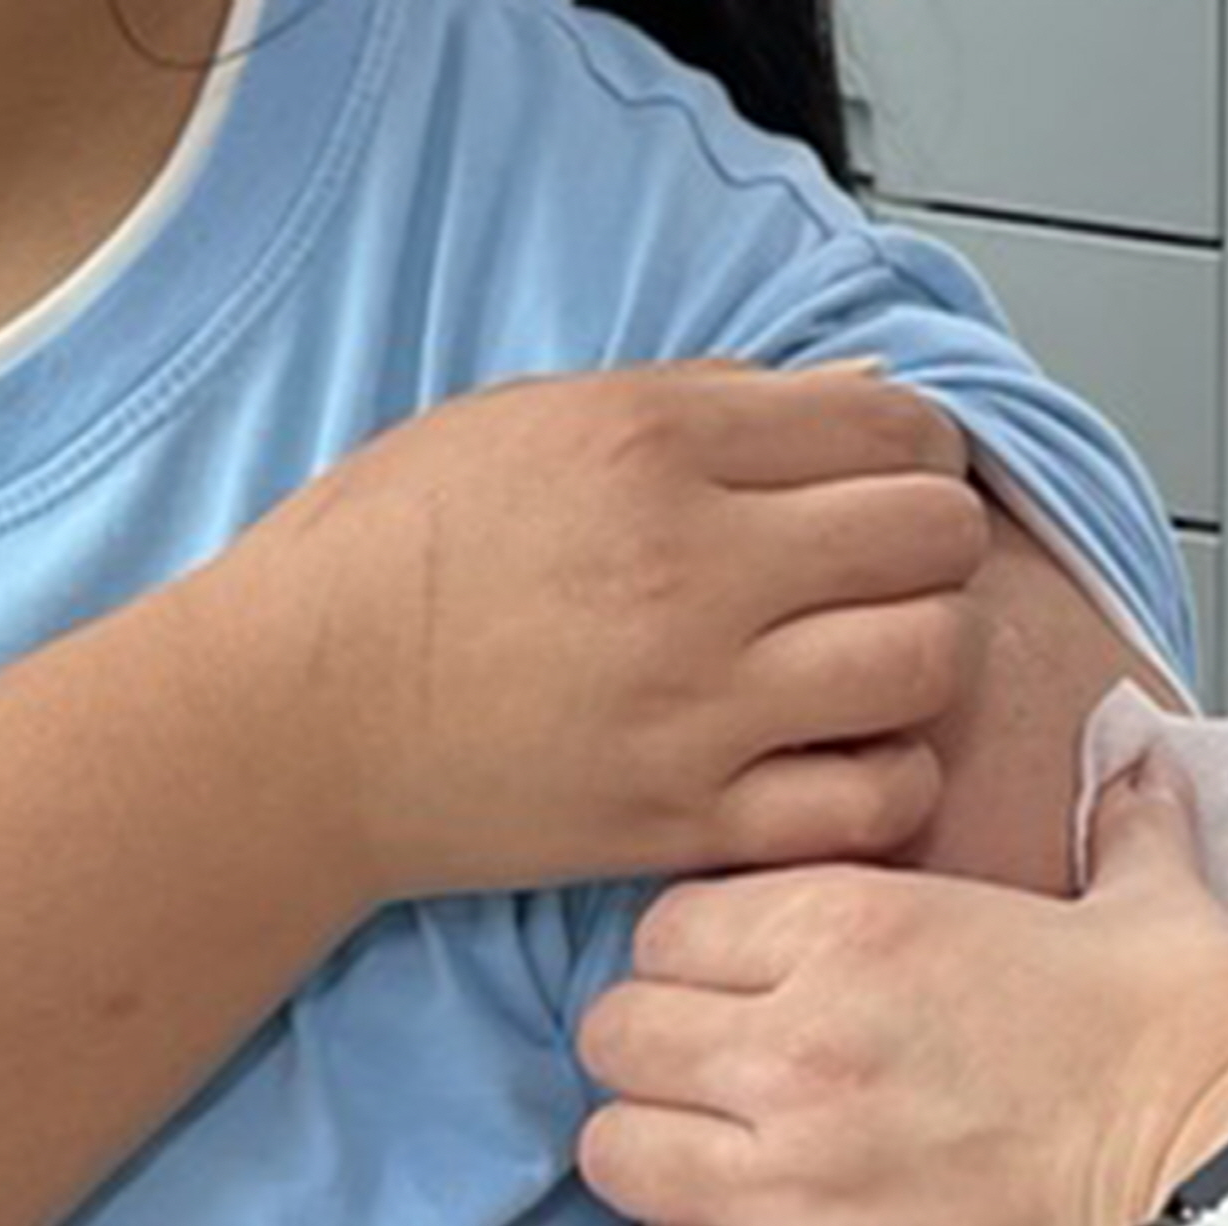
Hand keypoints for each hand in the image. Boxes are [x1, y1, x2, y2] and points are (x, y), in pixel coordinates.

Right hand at [201, 362, 986, 899]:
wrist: (290, 726)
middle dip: (937, 541)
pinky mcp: (687, 821)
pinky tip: (843, 756)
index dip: (919, 451)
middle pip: (935, 537)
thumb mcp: (534, 420)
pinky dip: (888, 777)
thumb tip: (862, 402)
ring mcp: (696, 705)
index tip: (892, 479)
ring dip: (929, 654)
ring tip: (876, 660)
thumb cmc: (391, 559)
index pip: (894, 428)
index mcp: (651, 443)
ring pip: (930, 662)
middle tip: (893, 567)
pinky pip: (873, 800)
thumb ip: (711, 403)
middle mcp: (690, 569)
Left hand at [576, 768, 1227, 1225]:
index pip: (665, 925)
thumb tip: (1142, 761)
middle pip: (616, 1034)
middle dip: (657, 1053)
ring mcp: (804, 1188)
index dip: (698, 956)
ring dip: (659, 1165)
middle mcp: (800, 1050)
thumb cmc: (1206, 1050)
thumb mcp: (1157, 902)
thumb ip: (1123, 821)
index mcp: (857, 930)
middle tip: (723, 1080)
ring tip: (723, 1177)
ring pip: (615, 1157)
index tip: (742, 985)